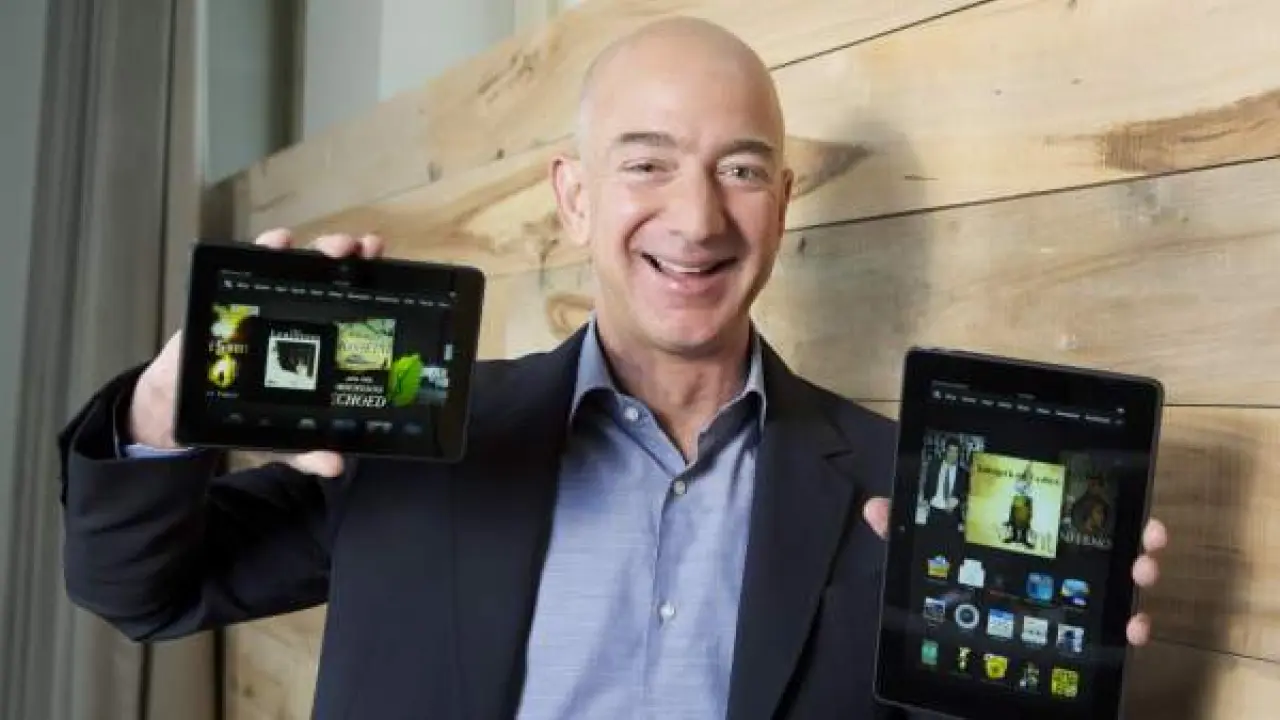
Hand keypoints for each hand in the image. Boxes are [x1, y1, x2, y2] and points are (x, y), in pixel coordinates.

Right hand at [128, 229, 385, 476]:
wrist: (185, 405)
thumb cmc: (243, 411)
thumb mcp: (281, 437)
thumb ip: (307, 450)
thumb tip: (336, 465)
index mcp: (319, 339)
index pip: (351, 306)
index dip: (374, 287)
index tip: (395, 277)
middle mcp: (298, 312)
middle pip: (331, 275)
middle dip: (353, 257)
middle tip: (367, 251)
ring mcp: (266, 299)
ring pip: (298, 263)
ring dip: (318, 247)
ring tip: (334, 247)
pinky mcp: (233, 296)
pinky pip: (251, 264)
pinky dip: (266, 248)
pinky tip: (279, 241)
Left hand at [861, 497, 1167, 645]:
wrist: (961, 649)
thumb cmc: (957, 586)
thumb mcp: (933, 553)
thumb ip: (908, 529)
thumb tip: (875, 507)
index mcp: (1035, 534)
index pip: (1070, 508)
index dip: (1098, 496)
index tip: (1117, 489)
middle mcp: (1067, 562)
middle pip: (1110, 539)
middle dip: (1134, 533)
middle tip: (1145, 535)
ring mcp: (1081, 597)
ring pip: (1122, 579)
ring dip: (1142, 572)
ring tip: (1143, 571)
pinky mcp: (1087, 632)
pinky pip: (1117, 627)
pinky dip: (1134, 626)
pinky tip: (1134, 626)